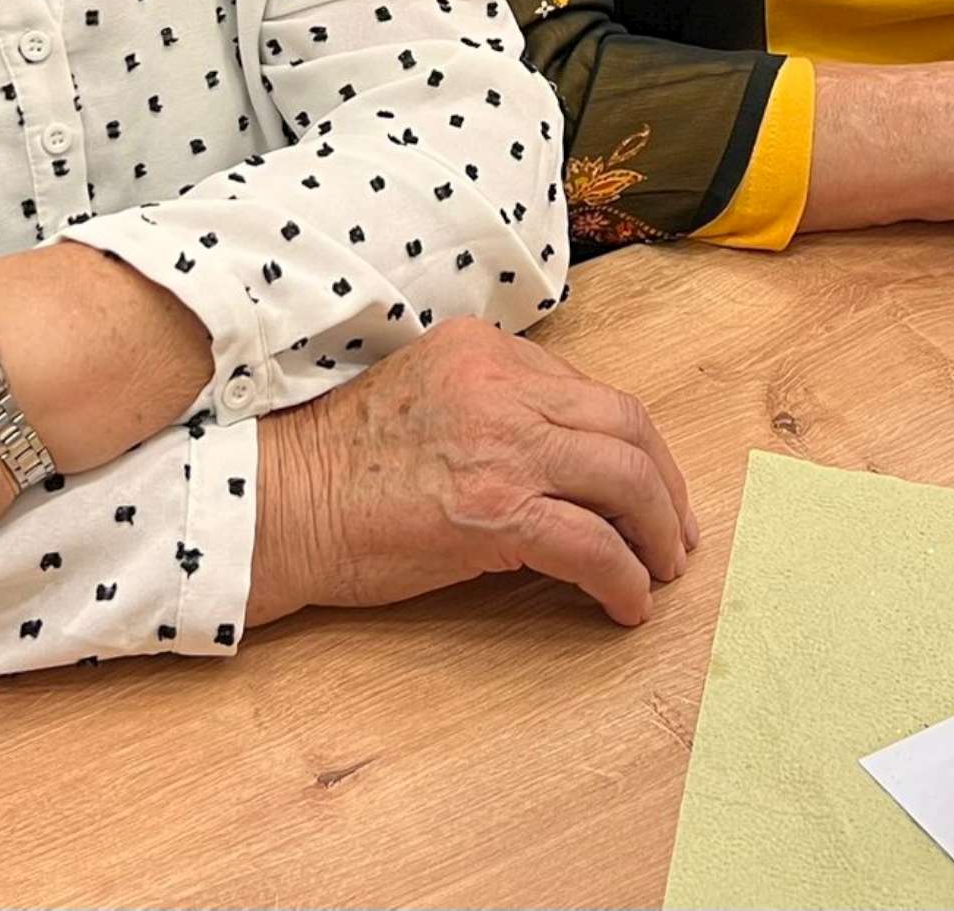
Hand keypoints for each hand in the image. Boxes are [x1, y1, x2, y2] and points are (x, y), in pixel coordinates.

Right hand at [248, 319, 695, 629]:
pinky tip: (627, 604)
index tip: (648, 487)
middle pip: (627, 426)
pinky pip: (592, 544)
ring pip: (626, 478)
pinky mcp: (495, 510)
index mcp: (485, 350)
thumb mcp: (429, 398)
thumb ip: (497, 408)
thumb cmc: (342, 465)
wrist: (279, 503)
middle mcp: (502, 383)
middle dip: (665, 486)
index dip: (634, 446)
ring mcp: (502, 444)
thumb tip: (567, 464)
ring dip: (658, 532)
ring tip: (661, 571)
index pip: (591, 393)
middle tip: (674, 535)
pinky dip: (625, 577)